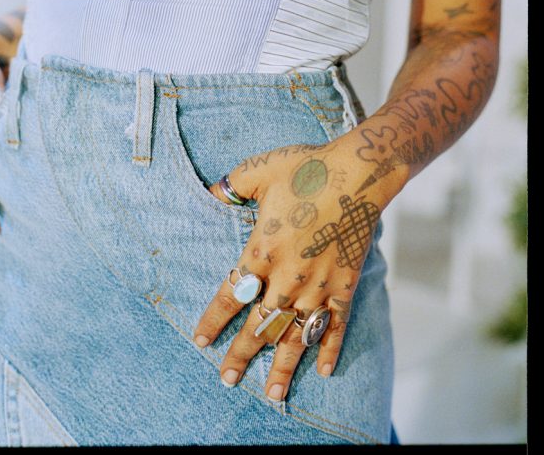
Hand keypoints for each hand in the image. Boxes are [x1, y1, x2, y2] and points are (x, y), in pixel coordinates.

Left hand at [193, 140, 385, 401]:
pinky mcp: (346, 284)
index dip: (214, 319)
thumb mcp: (259, 170)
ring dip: (283, 366)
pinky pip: (336, 325)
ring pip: (297, 335)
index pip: (231, 294)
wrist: (360, 171)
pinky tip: (323, 371)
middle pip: (260, 325)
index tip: (201, 339)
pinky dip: (330, 349)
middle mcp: (289, 275)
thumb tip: (210, 193)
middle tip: (227, 379)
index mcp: (263, 248)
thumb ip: (231, 186)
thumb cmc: (307, 167)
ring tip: (272, 394)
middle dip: (241, 354)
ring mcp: (319, 284)